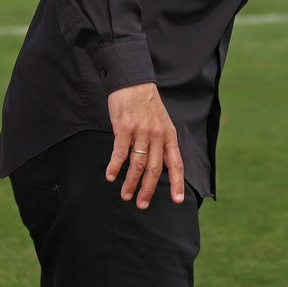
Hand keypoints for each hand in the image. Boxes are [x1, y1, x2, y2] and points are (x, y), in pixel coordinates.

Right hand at [105, 83, 184, 208]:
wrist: (133, 82)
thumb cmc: (147, 104)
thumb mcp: (163, 122)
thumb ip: (162, 143)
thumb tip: (161, 165)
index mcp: (169, 135)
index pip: (176, 163)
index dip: (177, 183)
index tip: (177, 200)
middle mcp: (157, 135)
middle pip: (154, 170)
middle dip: (148, 190)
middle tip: (142, 205)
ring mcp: (141, 132)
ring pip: (137, 165)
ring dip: (130, 183)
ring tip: (125, 195)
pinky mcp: (124, 128)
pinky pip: (120, 153)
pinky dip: (115, 167)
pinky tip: (110, 176)